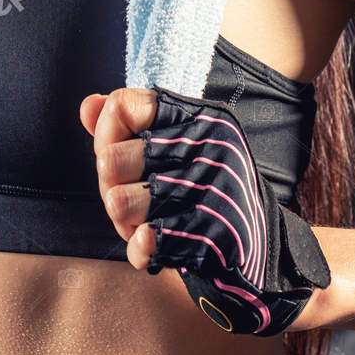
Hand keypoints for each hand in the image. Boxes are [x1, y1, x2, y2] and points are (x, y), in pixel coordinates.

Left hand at [81, 85, 331, 336]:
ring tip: (143, 220)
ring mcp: (209, 194)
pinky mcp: (207, 238)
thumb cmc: (210, 190)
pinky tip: (153, 243)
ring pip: (118, 203)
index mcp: (201, 119)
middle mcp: (208, 149)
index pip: (125, 105)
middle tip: (128, 194)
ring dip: (122, 220)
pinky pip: (143, 244)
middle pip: (110, 158)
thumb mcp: (179, 146)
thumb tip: (88, 105)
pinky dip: (140, 248)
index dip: (106, 131)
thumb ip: (129, 124)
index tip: (118, 147)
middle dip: (108, 184)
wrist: (266, 247)